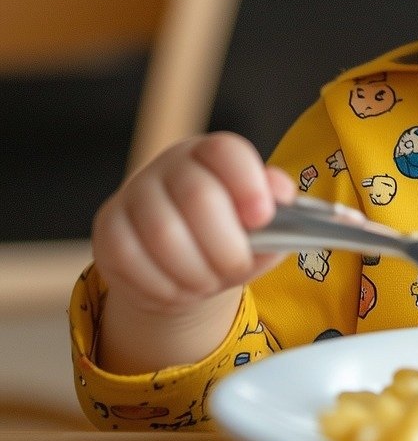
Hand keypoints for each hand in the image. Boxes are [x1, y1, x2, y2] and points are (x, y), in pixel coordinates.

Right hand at [91, 133, 294, 372]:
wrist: (184, 263)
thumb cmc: (232, 235)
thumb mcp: (264, 224)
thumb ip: (280, 210)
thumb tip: (287, 196)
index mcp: (214, 154)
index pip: (226, 152)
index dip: (246, 182)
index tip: (263, 216)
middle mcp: (171, 165)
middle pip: (196, 196)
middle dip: (224, 245)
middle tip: (235, 268)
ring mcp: (134, 194)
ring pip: (161, 234)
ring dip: (193, 271)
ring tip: (208, 282)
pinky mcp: (108, 228)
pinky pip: (129, 259)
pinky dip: (160, 285)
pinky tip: (177, 289)